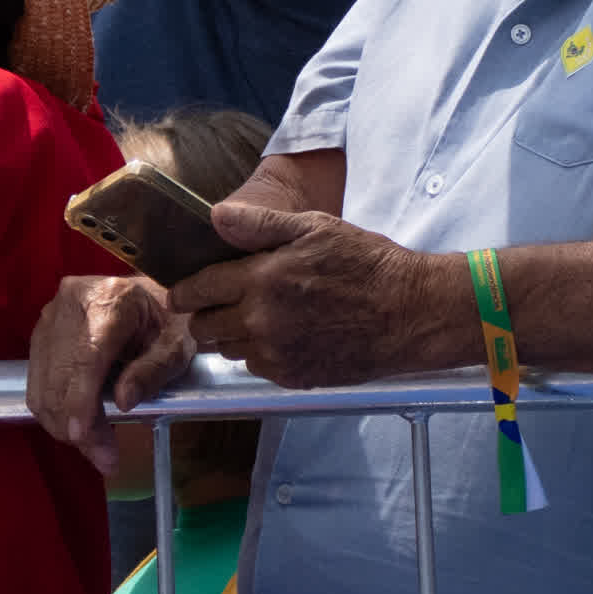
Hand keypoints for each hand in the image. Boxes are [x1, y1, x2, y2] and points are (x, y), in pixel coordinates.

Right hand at [28, 274, 196, 472]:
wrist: (148, 297)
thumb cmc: (168, 320)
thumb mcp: (177, 345)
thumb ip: (154, 371)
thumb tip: (124, 402)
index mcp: (110, 299)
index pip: (86, 355)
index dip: (79, 399)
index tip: (82, 436)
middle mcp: (70, 303)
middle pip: (60, 374)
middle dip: (76, 425)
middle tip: (106, 459)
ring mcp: (49, 318)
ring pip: (42, 383)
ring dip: (63, 424)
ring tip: (97, 447)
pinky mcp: (40, 334)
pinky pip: (36, 383)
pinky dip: (54, 412)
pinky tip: (81, 425)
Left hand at [165, 201, 472, 388]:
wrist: (412, 313)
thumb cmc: (367, 264)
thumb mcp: (315, 228)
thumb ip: (259, 224)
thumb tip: (215, 216)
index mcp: (261, 280)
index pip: (196, 291)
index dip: (183, 291)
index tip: (181, 292)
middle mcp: (262, 321)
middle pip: (204, 328)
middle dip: (205, 315)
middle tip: (221, 304)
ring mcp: (278, 354)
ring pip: (228, 351)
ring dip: (232, 336)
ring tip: (257, 318)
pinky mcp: (295, 377)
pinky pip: (257, 368)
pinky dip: (260, 355)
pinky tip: (283, 337)